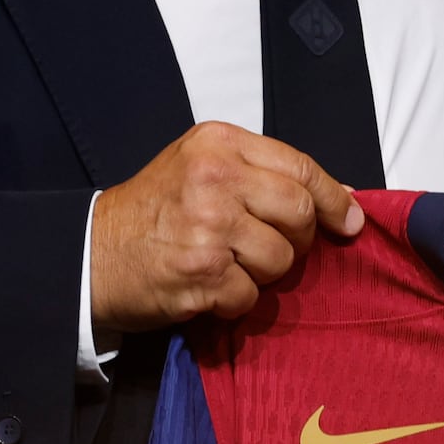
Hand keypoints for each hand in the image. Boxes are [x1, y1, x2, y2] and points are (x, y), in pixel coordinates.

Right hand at [84, 122, 362, 332]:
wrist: (92, 253)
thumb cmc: (154, 209)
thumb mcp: (201, 166)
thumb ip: (262, 173)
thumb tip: (340, 198)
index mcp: (219, 143)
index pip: (301, 167)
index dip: (335, 198)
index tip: (350, 221)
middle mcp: (215, 178)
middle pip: (300, 213)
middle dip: (299, 239)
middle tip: (276, 247)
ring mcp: (209, 227)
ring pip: (281, 259)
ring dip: (264, 273)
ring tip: (231, 264)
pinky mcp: (202, 275)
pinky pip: (251, 296)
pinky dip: (237, 300)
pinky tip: (211, 287)